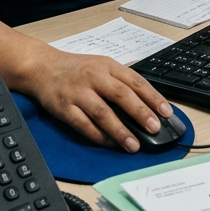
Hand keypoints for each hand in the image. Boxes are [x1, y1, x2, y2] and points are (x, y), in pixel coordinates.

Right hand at [25, 49, 172, 151]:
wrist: (42, 67)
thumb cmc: (77, 69)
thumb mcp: (101, 67)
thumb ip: (120, 83)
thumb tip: (146, 108)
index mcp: (107, 66)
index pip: (134, 80)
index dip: (152, 97)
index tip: (166, 112)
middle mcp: (94, 77)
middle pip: (121, 95)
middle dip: (140, 113)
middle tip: (154, 128)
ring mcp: (78, 92)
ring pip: (103, 113)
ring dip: (120, 130)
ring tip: (134, 145)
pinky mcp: (64, 108)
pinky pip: (84, 125)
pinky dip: (99, 136)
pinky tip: (110, 144)